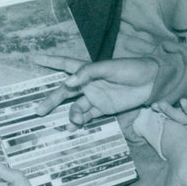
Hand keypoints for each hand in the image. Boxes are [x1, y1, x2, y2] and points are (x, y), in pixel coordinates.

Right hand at [34, 55, 157, 124]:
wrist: (152, 83)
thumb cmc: (131, 68)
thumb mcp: (109, 67)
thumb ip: (89, 73)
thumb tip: (69, 81)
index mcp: (88, 69)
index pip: (65, 64)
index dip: (51, 61)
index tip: (34, 58)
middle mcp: (88, 83)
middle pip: (65, 92)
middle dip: (52, 100)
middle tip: (39, 110)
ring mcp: (95, 96)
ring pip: (75, 106)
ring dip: (71, 114)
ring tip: (74, 121)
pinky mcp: (103, 108)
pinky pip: (88, 116)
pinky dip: (80, 121)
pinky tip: (75, 126)